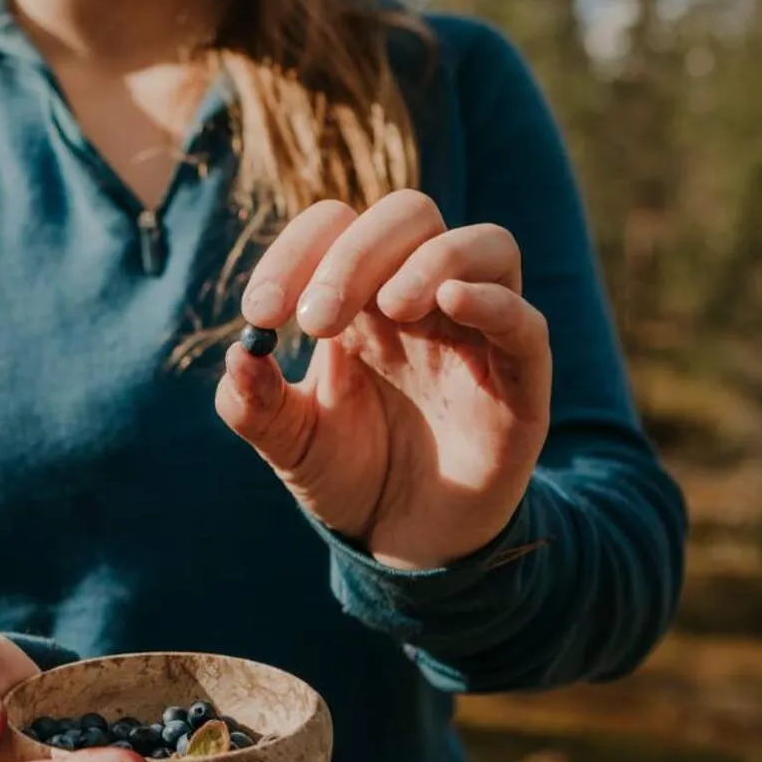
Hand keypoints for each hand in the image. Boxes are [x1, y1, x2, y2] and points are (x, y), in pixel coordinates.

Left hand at [215, 190, 550, 570]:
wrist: (404, 544)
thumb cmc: (349, 475)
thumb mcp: (288, 441)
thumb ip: (254, 404)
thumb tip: (238, 356)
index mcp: (360, 298)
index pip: (337, 226)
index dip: (297, 252)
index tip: (261, 312)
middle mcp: (422, 302)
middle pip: (408, 217)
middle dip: (356, 255)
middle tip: (315, 320)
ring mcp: (476, 336)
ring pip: (484, 244)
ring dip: (431, 259)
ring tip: (390, 307)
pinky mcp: (518, 384)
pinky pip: (524, 323)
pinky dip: (493, 302)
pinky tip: (449, 303)